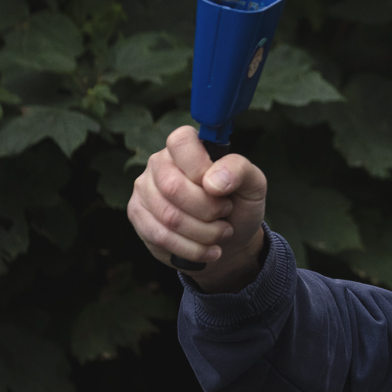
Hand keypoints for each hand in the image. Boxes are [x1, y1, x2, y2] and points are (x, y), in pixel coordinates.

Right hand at [128, 125, 267, 292]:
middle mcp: (160, 162)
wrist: (229, 239)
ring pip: (168, 216)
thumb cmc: (239, 204)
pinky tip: (209, 250)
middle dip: (208, 209)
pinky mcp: (138, 215)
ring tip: (222, 233)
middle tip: (226, 215)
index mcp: (188, 146)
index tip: (221, 189)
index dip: (201, 168)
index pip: (181, 142)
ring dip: (204, 233)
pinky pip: (160, 236)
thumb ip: (239, 170)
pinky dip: (192, 248)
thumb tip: (213, 181)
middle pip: (173, 187)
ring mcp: (145, 189)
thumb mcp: (253, 184)